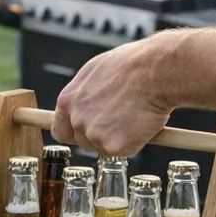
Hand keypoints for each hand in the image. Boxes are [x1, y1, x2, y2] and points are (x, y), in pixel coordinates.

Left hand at [51, 34, 175, 156]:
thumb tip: (87, 103)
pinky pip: (124, 151)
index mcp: (68, 101)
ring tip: (134, 116)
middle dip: (99, 136)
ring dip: (117, 139)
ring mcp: (94, 135)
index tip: (86, 131)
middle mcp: (77, 120)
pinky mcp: (113, 146)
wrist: (155, 71)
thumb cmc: (132, 65)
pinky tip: (142, 123)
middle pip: (82, 142)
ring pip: (103, 147)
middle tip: (120, 121)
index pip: (60, 130)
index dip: (74, 133)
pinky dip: (135, 142)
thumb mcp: (96, 72)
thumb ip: (85, 94)